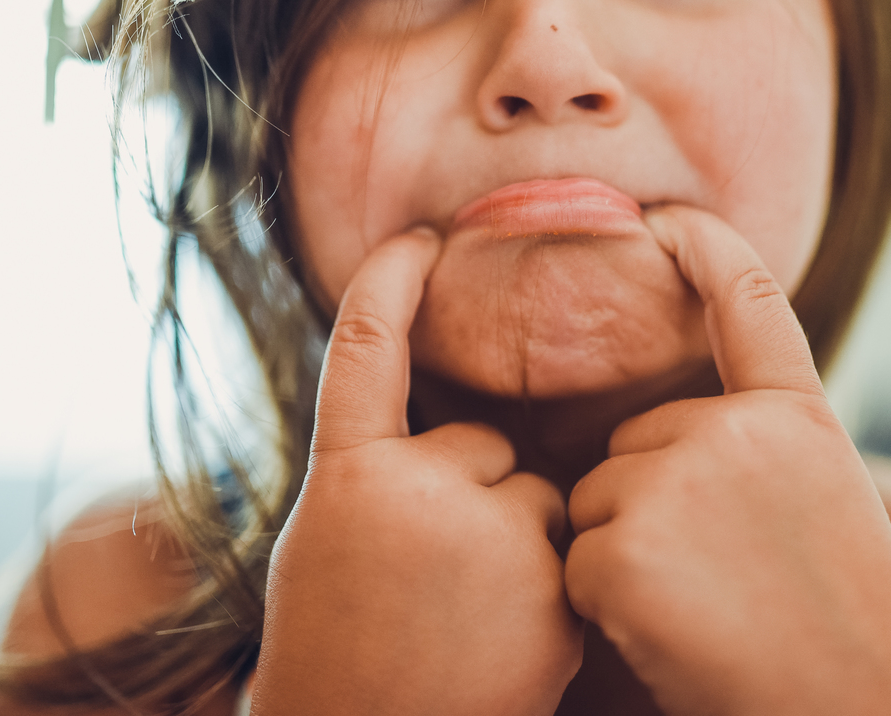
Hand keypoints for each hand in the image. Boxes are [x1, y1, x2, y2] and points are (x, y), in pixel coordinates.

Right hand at [250, 228, 582, 715]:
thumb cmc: (337, 651)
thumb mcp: (324, 547)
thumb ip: (374, 476)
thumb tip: (441, 424)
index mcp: (345, 475)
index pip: (368, 344)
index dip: (393, 281)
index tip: (419, 237)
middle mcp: (415, 489)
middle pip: (482, 442)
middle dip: (470, 495)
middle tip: (429, 580)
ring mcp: (486, 536)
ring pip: (533, 495)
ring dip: (514, 542)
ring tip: (465, 620)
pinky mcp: (548, 586)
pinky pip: (566, 552)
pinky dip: (546, 589)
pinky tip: (503, 645)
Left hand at [564, 206, 890, 715]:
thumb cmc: (841, 636)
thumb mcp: (827, 507)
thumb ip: (760, 448)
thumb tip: (673, 421)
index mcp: (801, 420)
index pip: (749, 301)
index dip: (704, 246)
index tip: (667, 214)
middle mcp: (741, 433)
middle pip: (634, 440)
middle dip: (651, 505)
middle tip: (726, 584)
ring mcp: (680, 482)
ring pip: (597, 500)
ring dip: (627, 556)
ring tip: (706, 614)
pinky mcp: (625, 547)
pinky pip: (576, 561)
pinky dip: (605, 606)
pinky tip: (671, 638)